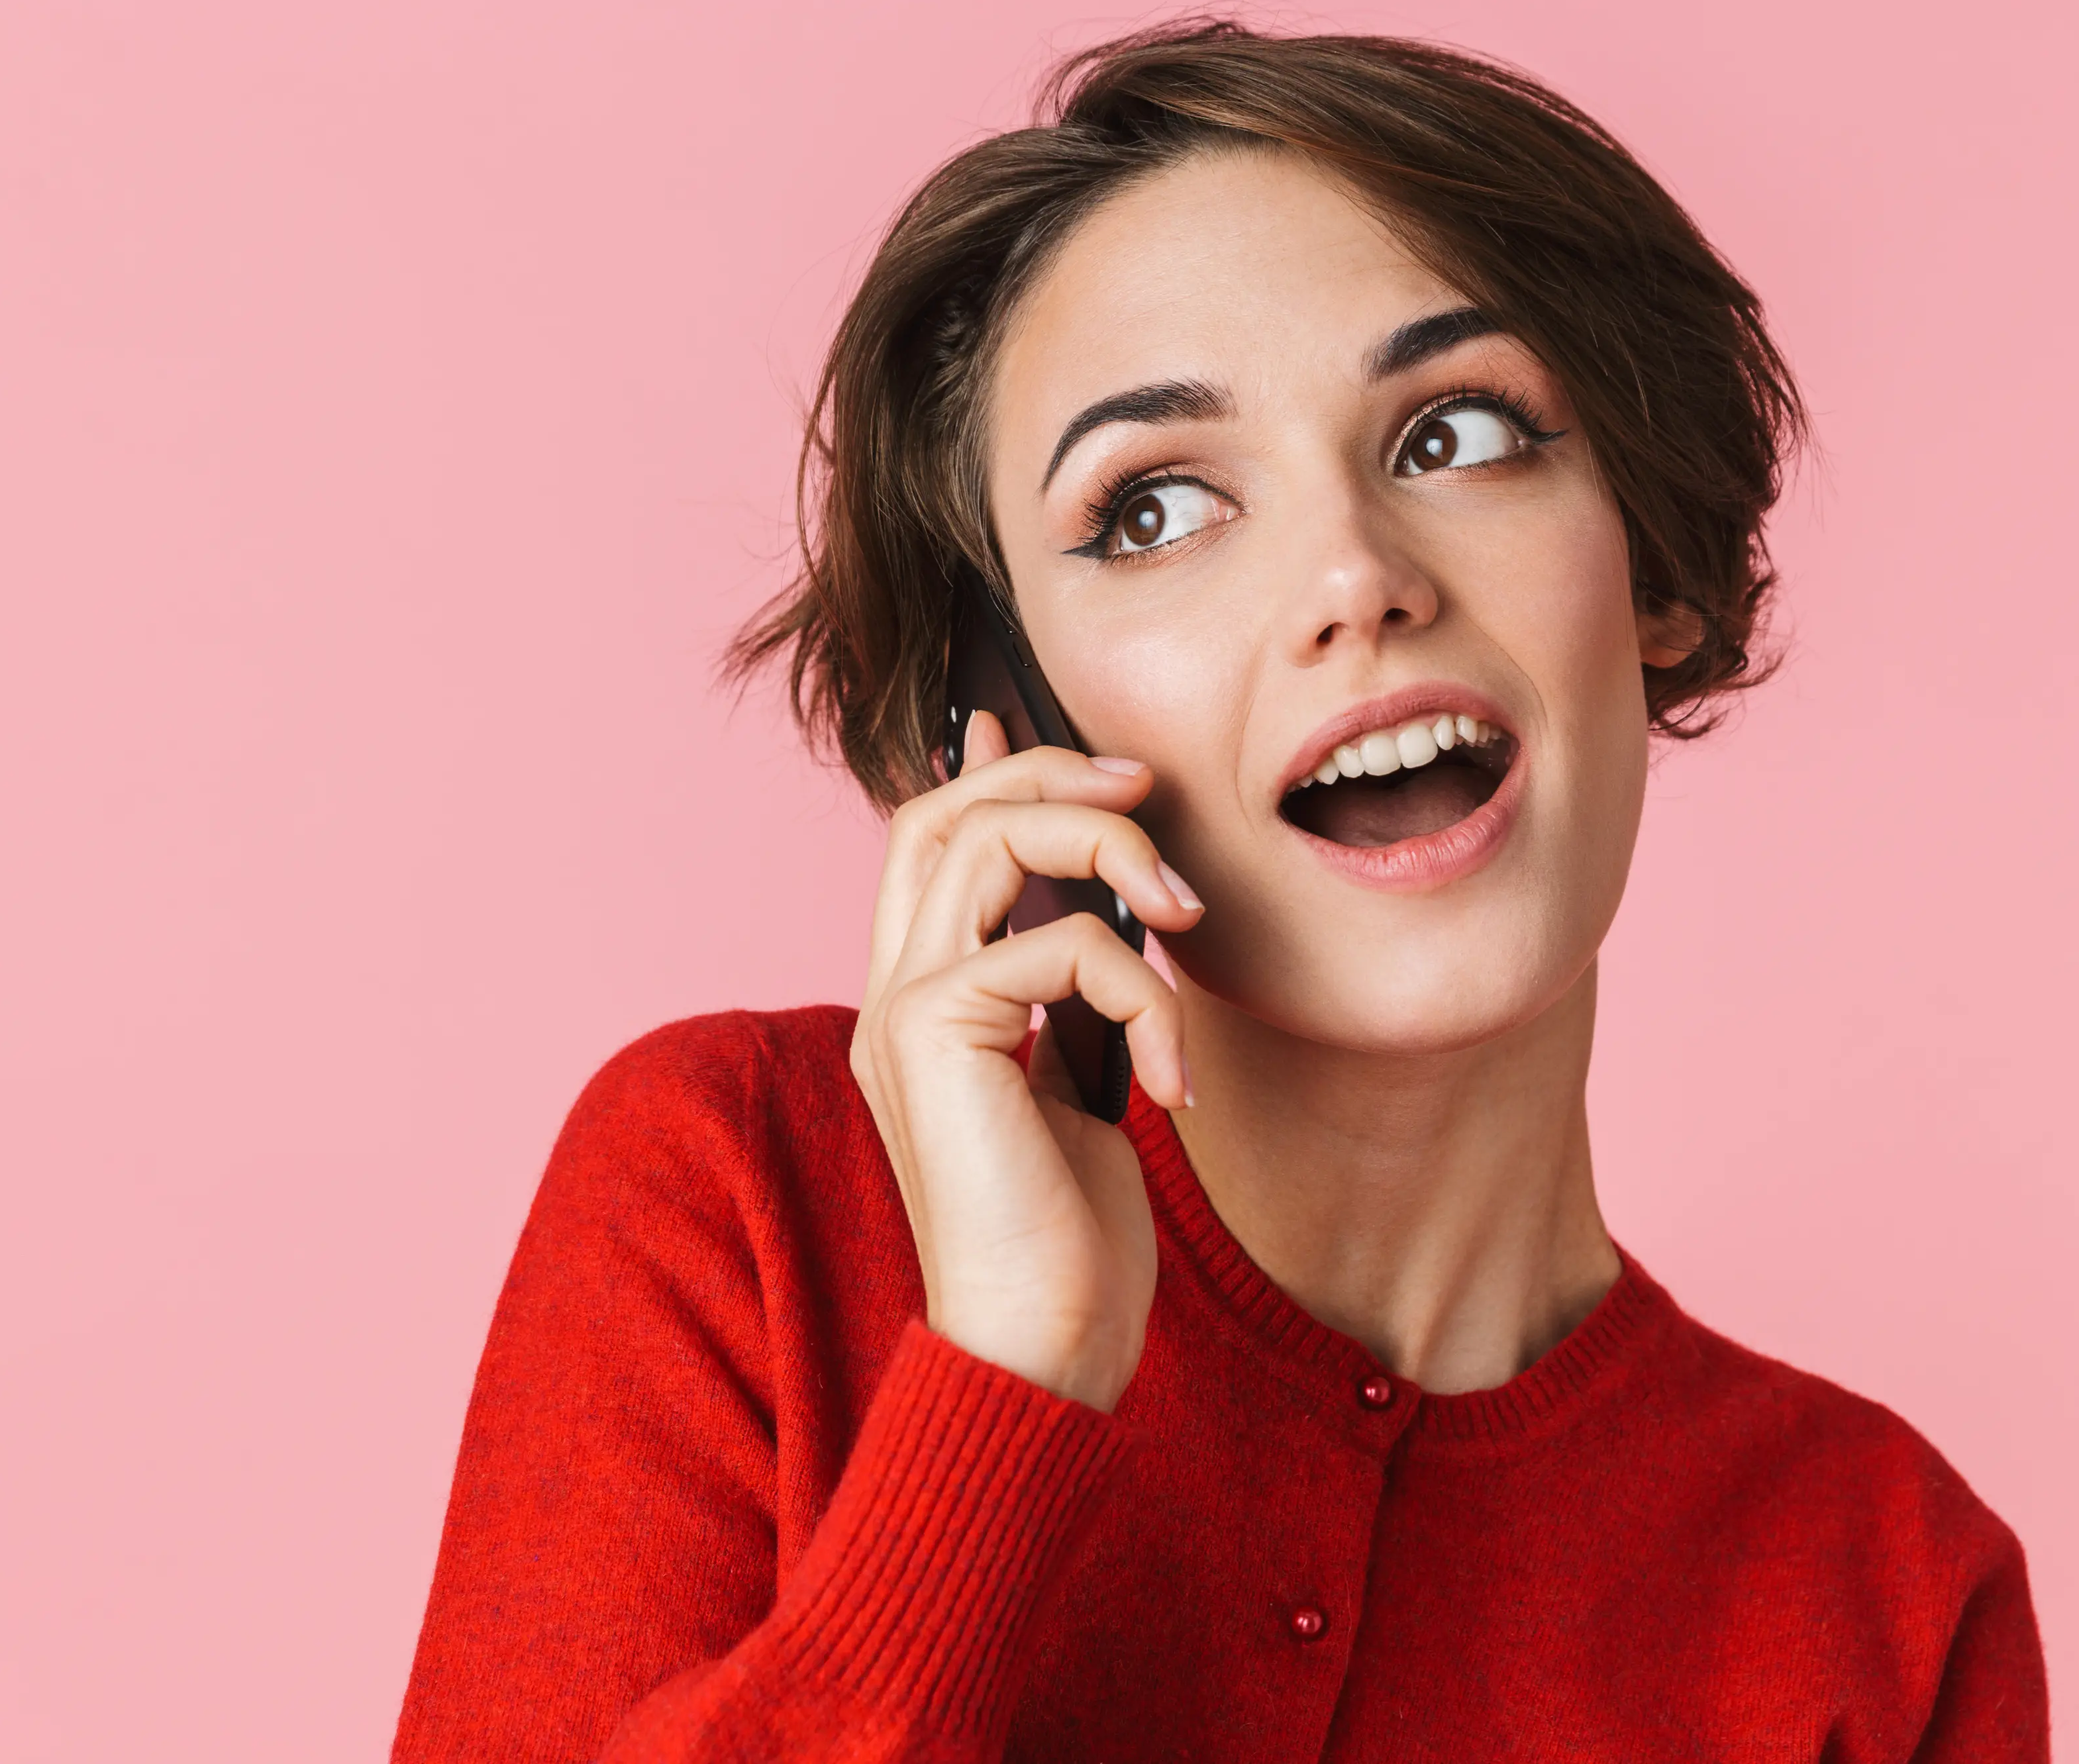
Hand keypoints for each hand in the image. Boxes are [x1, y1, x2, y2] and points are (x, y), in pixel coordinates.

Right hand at [849, 712, 1203, 1410]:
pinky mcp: (932, 1034)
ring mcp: (900, 1012)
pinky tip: (1174, 1078)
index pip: (927, 845)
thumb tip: (1112, 927)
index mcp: (920, 1009)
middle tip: (1142, 786)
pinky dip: (1143, 991)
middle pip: (943, 812)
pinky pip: (1060, 946)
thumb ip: (1073, 1006)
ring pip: (985, 838)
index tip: (1030, 723)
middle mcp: (893, 996)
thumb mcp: (1080, 1093)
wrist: (1041, 1354)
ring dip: (1104, 846)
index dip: (981, 770)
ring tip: (1185, 910)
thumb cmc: (1070, 1247)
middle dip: (1046, 773)